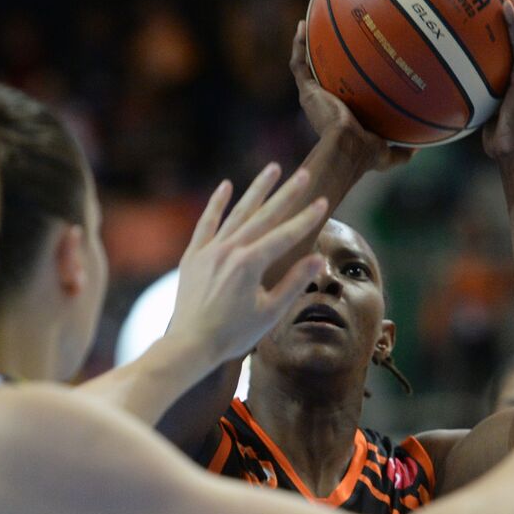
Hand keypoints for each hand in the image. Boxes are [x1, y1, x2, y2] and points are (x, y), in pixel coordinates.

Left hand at [167, 163, 327, 363]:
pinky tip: (226, 186)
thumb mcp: (270, 312)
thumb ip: (293, 283)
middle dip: (287, 194)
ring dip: (257, 190)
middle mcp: (229, 250)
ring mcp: (209, 250)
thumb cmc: (233, 334)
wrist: (189, 345)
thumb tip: (316, 258)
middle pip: (264, 216)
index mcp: (250, 263)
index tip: (323, 201)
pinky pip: (206, 223)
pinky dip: (216, 204)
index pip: (286, 234)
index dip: (306, 218)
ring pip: (237, 213)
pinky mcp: (193, 256)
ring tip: (273, 169)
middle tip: (305, 174)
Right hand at [291, 20, 414, 171]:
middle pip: (322, 75)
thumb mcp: (388, 154)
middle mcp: (324, 104)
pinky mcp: (307, 91)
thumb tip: (419, 145)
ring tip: (310, 24)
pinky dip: (299, 44)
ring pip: (306, 66)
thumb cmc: (366, 155)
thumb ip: (403, 151)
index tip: (355, 63)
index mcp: (340, 116)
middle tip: (333, 38)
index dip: (344, 80)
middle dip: (325, 58)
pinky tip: (303, 26)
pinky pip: (299, 63)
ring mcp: (313, 96)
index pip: (340, 94)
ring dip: (306, 46)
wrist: (348, 149)